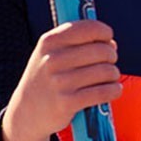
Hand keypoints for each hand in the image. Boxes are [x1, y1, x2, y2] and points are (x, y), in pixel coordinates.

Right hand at [2, 20, 121, 140]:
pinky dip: (114, 90)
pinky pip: (104, 92)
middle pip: (103, 51)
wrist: (26, 112)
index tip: (107, 40)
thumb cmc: (47, 78)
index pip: (90, 28)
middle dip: (112, 56)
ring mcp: (60, 82)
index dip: (105, 33)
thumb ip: (77, 41)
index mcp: (50, 41)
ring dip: (114, 75)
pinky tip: (112, 90)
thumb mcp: (50, 52)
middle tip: (108, 63)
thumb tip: (110, 43)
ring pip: (107, 71)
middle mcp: (53, 59)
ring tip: (109, 78)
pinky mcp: (68, 103)